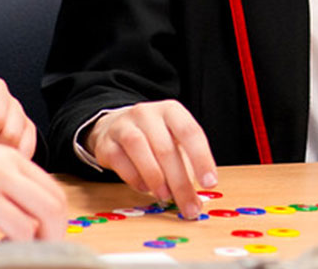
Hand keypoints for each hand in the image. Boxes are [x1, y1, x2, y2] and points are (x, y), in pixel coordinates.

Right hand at [0, 124, 66, 244]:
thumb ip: (12, 180)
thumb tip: (35, 214)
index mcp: (13, 159)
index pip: (55, 194)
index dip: (60, 223)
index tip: (51, 239)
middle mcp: (1, 173)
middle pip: (48, 211)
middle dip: (51, 239)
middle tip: (40, 254)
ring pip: (22, 230)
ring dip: (21, 250)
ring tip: (6, 253)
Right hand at [85, 101, 219, 219]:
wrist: (115, 126)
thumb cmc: (153, 136)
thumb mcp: (174, 140)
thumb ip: (186, 163)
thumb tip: (195, 198)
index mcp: (171, 110)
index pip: (190, 132)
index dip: (202, 159)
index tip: (210, 183)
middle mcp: (147, 114)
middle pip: (166, 148)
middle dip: (180, 182)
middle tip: (189, 206)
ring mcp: (124, 126)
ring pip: (140, 150)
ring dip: (156, 179)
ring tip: (166, 197)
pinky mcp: (106, 143)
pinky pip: (120, 161)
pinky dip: (134, 178)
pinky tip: (144, 188)